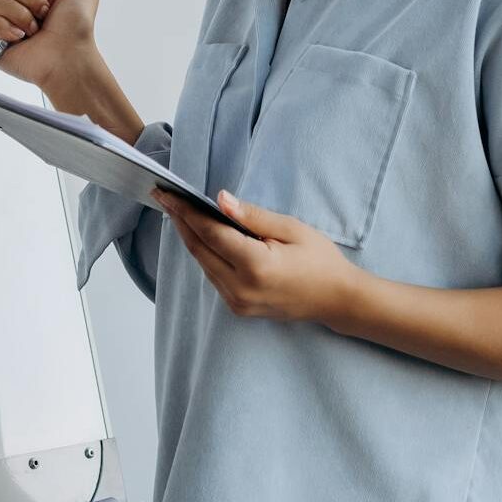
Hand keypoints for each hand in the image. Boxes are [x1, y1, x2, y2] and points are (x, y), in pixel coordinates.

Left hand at [152, 188, 374, 325]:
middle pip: (199, 249)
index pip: (210, 233)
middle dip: (180, 221)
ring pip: (203, 264)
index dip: (186, 212)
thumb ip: (252, 216)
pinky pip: (214, 275)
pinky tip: (202, 235)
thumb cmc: (320, 260)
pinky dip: (205, 254)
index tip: (168, 194)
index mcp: (255, 266)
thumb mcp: (291, 228)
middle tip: (164, 197)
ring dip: (191, 237)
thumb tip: (220, 199)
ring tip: (179, 212)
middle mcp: (240, 288)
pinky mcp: (239, 307)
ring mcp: (238, 302)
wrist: (337, 299)